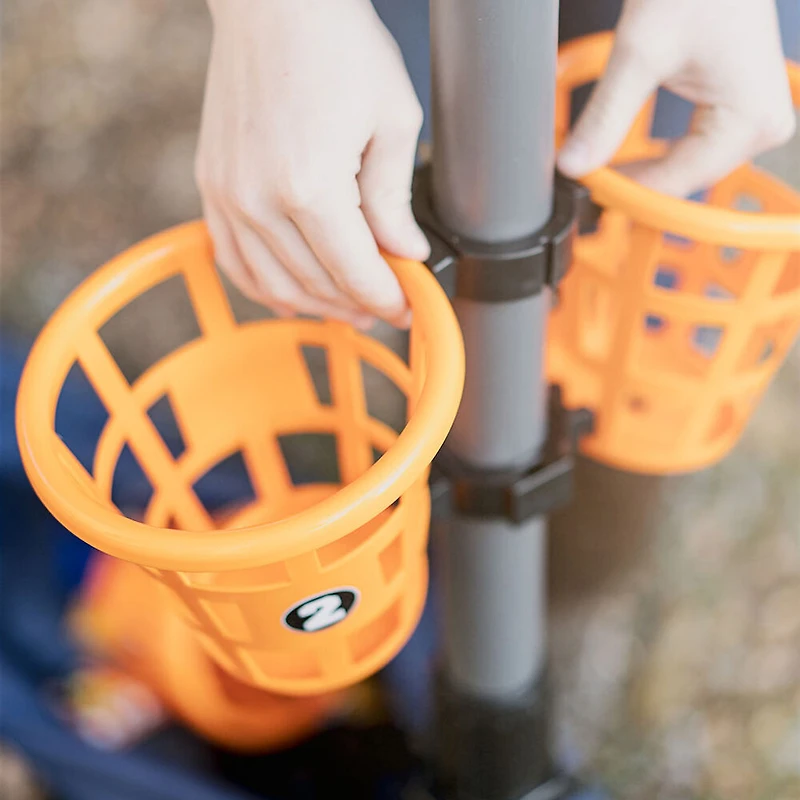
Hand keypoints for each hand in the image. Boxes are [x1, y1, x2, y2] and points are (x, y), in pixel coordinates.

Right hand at [196, 0, 429, 328]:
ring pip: (273, 285)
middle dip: (357, 305)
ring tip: (345, 309)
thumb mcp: (391, 122)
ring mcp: (228, 195)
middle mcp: (260, 201)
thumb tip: (405, 252)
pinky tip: (290, 297)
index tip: (408, 308)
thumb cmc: (337, 46)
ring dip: (314, 305)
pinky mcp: (211, 186)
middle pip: (317, 284)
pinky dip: (264, 288)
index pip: (356, 272)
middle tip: (385, 310)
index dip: (387, 299)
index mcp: (311, 187)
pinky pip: (233, 260)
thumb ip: (394, 200)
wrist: (273, 1)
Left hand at [558, 0, 795, 196]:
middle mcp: (764, 125)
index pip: (676, 181)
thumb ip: (604, 117)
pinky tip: (625, 155)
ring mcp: (756, 116)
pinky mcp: (743, 105)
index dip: (626, 191)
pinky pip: (695, 146)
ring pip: (687, 165)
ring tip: (600, 169)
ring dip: (643, 169)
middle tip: (585, 181)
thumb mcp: (639, 54)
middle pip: (684, 177)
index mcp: (750, 121)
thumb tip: (572, 165)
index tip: (584, 191)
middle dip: (634, 181)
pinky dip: (659, 151)